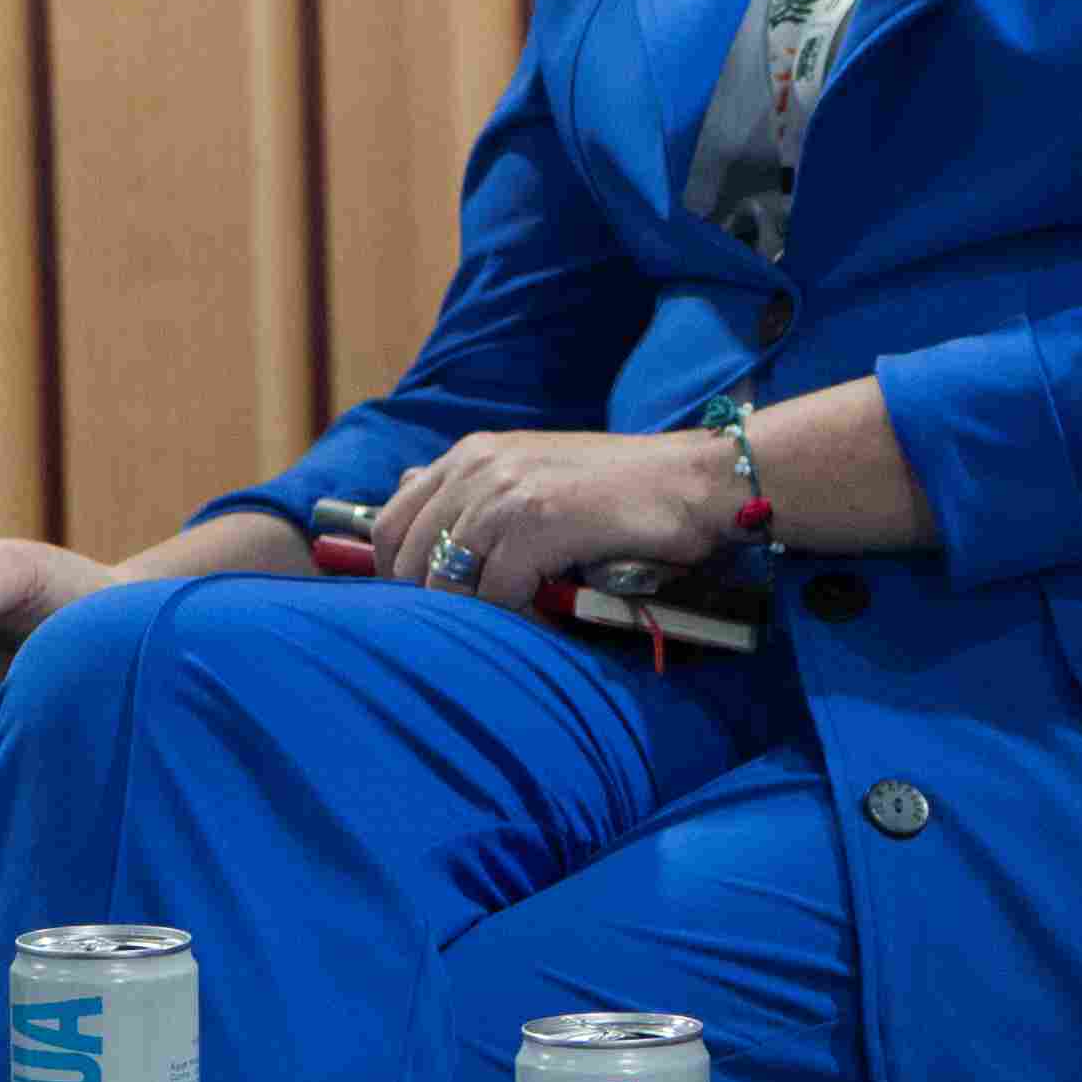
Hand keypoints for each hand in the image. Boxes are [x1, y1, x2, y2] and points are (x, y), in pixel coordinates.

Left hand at [351, 426, 727, 622]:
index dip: (395, 573)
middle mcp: (477, 467)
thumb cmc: (617, 489)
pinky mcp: (537, 524)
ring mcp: (504, 494)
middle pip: (409, 558)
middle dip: (431, 602)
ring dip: (477, 612)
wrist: (692, 481)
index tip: (420, 605)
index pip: (388, 522)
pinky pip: (497, 594)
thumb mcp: (531, 471)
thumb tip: (405, 494)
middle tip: (470, 625)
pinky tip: (546, 612)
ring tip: (515, 616)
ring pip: (448, 582)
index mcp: (469, 455)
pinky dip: (517, 617)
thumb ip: (472, 487)